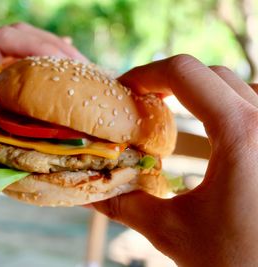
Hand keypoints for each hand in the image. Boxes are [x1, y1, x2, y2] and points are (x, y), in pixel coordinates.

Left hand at [0, 23, 86, 216]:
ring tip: (81, 70)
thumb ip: (4, 153)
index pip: (2, 39)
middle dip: (52, 46)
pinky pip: (19, 62)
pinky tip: (66, 70)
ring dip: (51, 53)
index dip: (39, 45)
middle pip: (16, 36)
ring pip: (20, 46)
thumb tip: (55, 152)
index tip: (68, 64)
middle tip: (83, 67)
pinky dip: (43, 64)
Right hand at [93, 54, 257, 265]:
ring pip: (239, 85)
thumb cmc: (237, 262)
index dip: (146, 74)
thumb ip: (124, 205)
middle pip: (211, 74)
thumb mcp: (171, 231)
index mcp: (241, 133)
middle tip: (142, 101)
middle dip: (169, 81)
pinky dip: (230, 105)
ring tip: (175, 109)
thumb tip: (88, 195)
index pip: (185, 73)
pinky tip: (216, 130)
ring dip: (203, 91)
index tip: (124, 89)